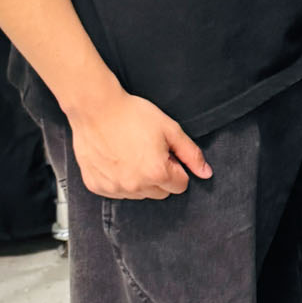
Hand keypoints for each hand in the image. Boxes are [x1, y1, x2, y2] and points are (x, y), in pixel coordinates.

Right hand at [69, 85, 212, 199]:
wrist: (95, 109)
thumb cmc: (132, 115)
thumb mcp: (170, 129)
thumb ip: (191, 154)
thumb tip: (206, 173)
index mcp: (157, 173)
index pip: (180, 186)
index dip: (176, 167)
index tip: (166, 153)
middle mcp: (135, 186)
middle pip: (161, 192)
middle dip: (160, 176)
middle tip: (149, 152)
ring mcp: (114, 188)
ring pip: (139, 194)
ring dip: (140, 180)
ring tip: (131, 153)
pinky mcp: (97, 186)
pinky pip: (117, 191)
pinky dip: (119, 180)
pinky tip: (116, 159)